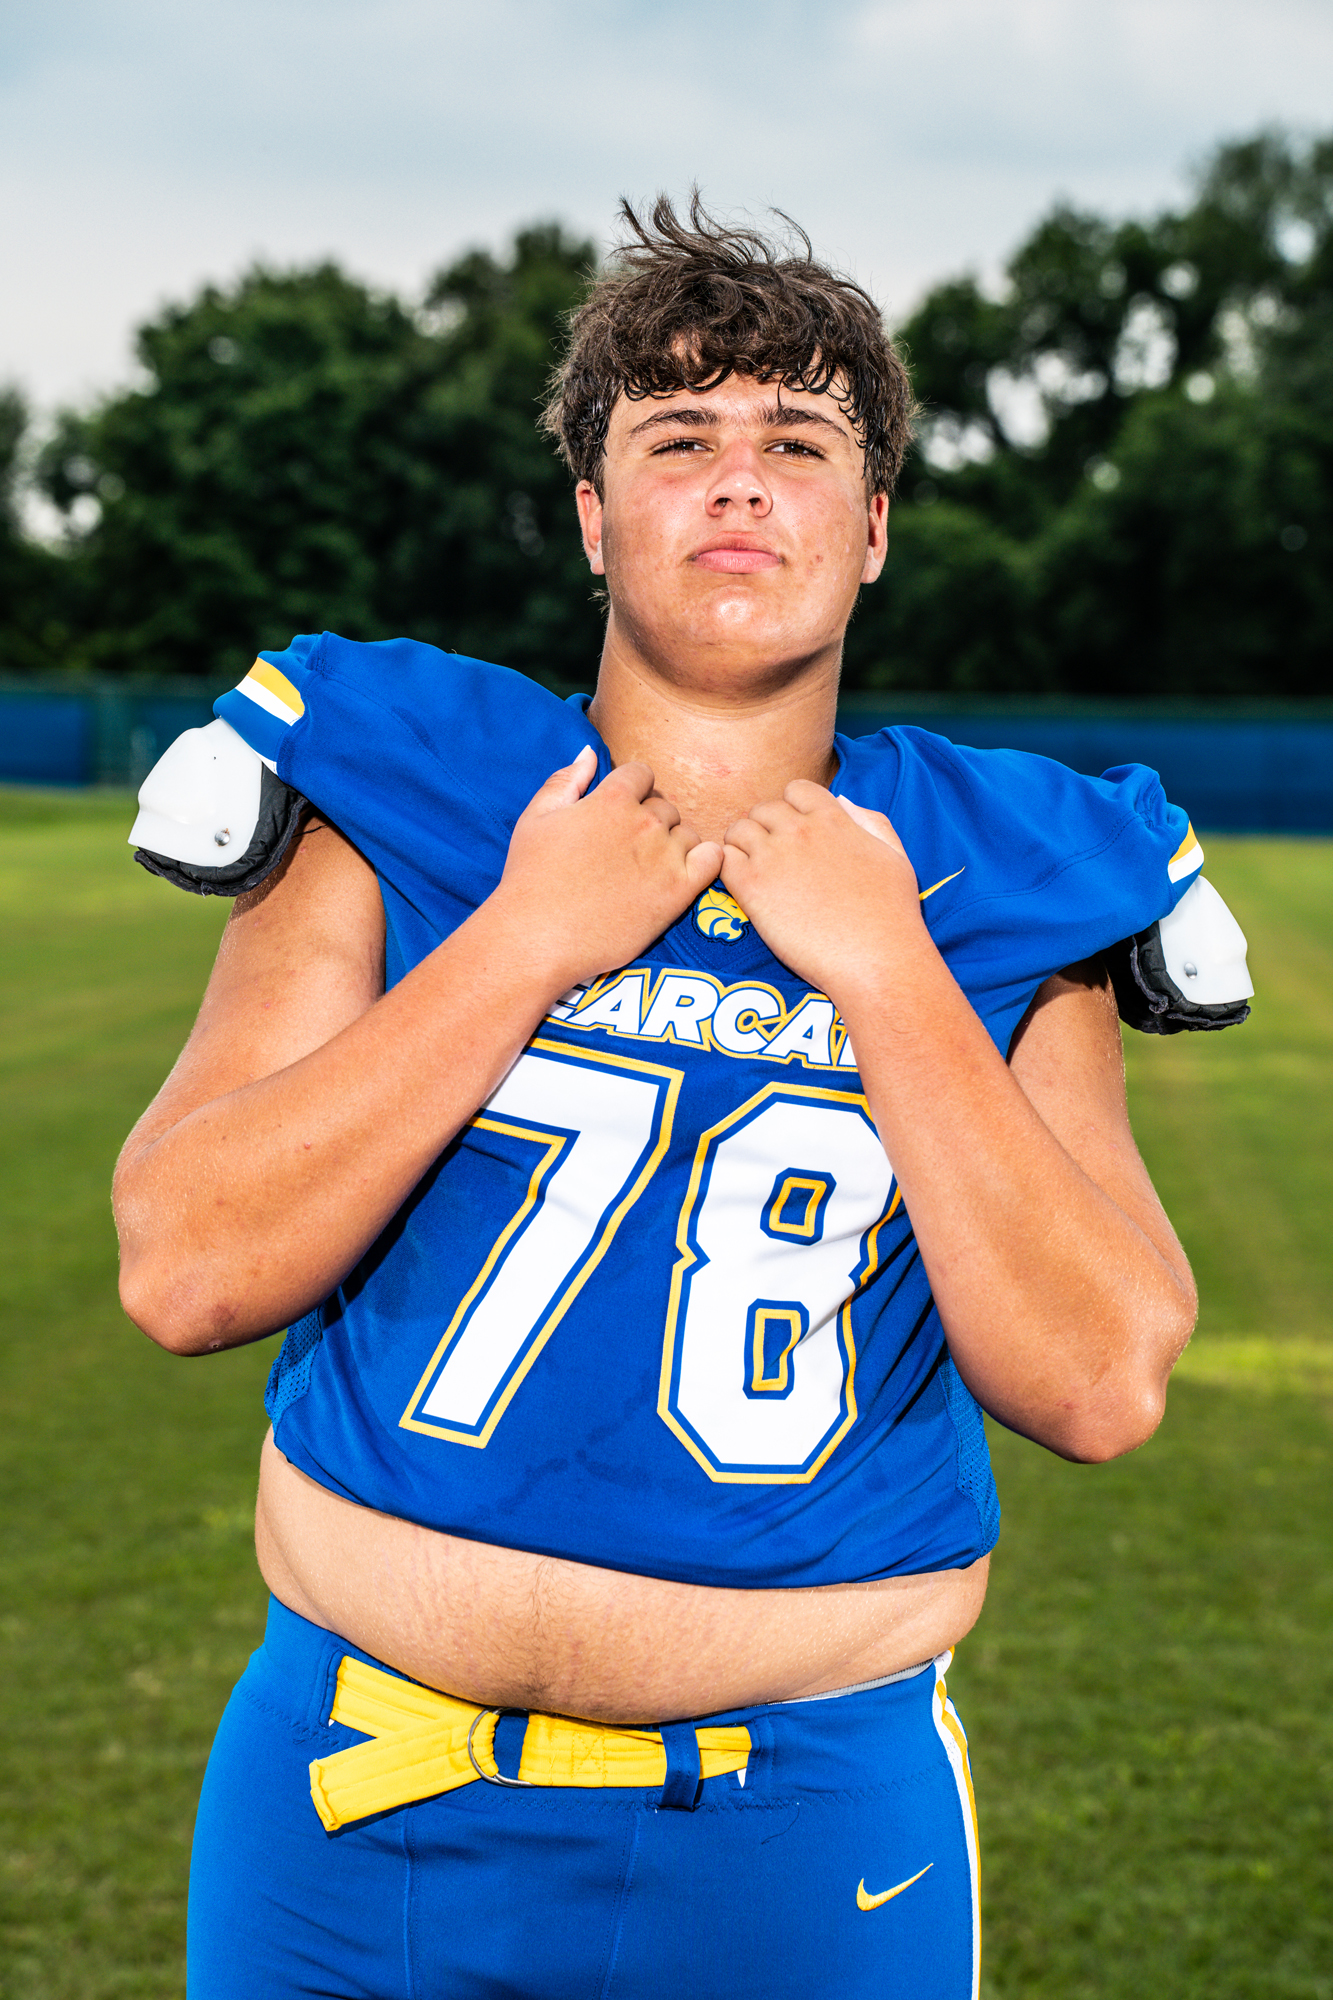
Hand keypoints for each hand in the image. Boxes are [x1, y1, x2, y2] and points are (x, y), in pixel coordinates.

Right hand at [494, 747, 723, 991]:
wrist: (538, 937)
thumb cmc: (530, 879)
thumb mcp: (536, 818)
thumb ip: (566, 780)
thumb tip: (590, 752)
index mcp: (611, 799)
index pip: (642, 774)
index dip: (631, 792)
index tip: (619, 815)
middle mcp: (644, 822)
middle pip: (665, 807)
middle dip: (649, 823)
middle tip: (626, 853)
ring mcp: (665, 856)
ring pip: (688, 834)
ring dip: (673, 846)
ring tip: (646, 872)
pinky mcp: (679, 891)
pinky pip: (713, 860)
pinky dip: (706, 861)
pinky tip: (685, 874)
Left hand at [721, 782, 921, 999]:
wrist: (876, 959)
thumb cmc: (891, 914)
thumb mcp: (894, 854)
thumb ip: (869, 821)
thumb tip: (842, 801)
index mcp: (832, 818)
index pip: (795, 790)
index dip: (792, 810)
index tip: (796, 835)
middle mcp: (799, 831)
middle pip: (762, 810)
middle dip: (765, 830)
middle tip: (773, 861)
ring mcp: (772, 857)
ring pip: (737, 831)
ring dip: (742, 848)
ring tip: (756, 874)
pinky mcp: (752, 888)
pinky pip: (724, 861)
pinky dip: (729, 871)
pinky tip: (747, 892)